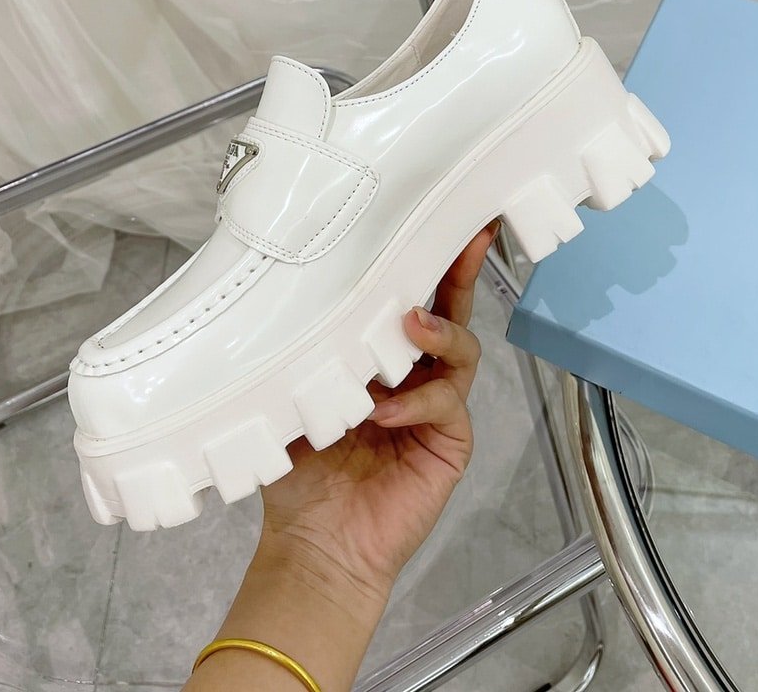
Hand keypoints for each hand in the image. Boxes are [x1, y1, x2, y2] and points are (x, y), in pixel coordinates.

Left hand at [258, 220, 500, 599]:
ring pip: (460, 350)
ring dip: (437, 332)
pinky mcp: (451, 440)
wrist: (318, 542)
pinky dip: (418, 401)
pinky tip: (384, 412)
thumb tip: (291, 296)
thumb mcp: (293, 397)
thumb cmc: (302, 471)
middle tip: (466, 236)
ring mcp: (437, 405)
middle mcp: (414, 373)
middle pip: (451, 309)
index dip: (420, 261)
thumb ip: (305, 352)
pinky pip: (446, 404)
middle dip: (460, 269)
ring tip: (409, 325)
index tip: (427, 216)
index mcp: (378, 357)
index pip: (405, 297)